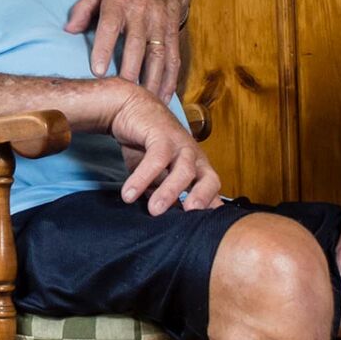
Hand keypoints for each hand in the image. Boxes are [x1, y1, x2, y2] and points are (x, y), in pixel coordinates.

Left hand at [65, 0, 191, 98]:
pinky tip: (164, 96)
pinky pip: (173, 57)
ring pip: (158, 55)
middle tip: (123, 93)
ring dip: (153, 80)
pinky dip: (170, 79)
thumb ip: (83, 9)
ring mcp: (160, 23)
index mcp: (119, 2)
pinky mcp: (174, 31)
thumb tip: (68, 30)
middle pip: (137, 45)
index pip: (111, 26)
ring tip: (146, 102)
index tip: (99, 71)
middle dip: (131, 70)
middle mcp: (142, 12)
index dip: (105, 49)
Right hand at [110, 89, 221, 215]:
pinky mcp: (162, 134)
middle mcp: (194, 155)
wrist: (129, 108)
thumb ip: (163, 193)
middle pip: (210, 179)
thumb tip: (164, 222)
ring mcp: (180, 143)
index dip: (211, 208)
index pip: (212, 190)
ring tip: (153, 210)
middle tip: (189, 216)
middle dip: (203, 198)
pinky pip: (156, 159)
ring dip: (169, 192)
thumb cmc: (146, 145)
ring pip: (184, 170)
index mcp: (197, 167)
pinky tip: (129, 193)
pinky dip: (143, 178)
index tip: (204, 231)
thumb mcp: (156, 174)